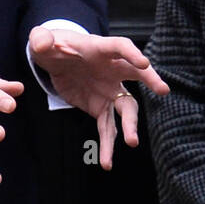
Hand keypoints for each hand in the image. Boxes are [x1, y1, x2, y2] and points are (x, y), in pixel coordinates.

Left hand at [29, 27, 169, 169]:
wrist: (55, 61)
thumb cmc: (54, 45)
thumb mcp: (43, 41)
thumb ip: (41, 41)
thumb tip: (41, 45)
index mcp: (100, 49)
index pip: (121, 47)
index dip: (132, 54)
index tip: (144, 64)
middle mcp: (112, 69)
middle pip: (136, 74)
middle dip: (150, 80)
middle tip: (163, 90)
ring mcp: (109, 89)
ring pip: (126, 107)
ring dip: (130, 124)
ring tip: (132, 142)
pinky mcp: (100, 107)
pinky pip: (108, 127)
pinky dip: (108, 144)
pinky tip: (106, 162)